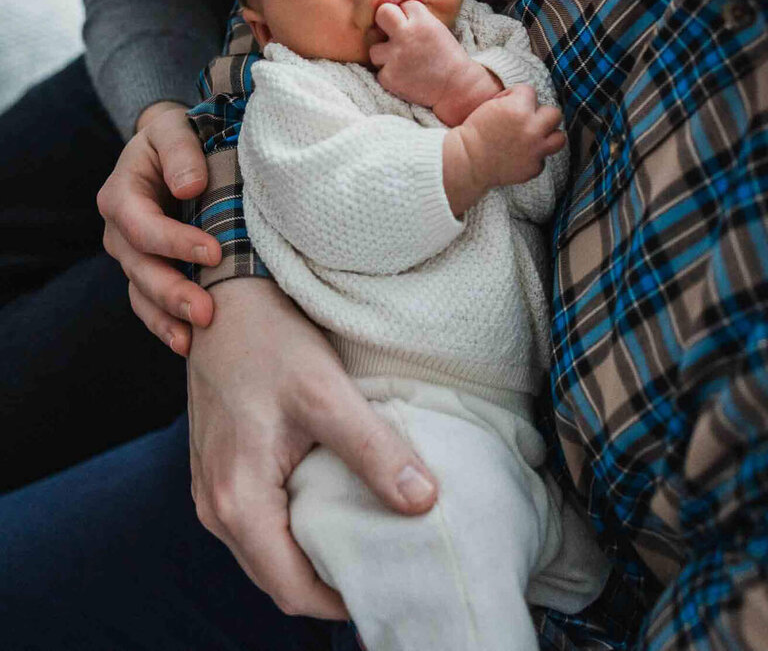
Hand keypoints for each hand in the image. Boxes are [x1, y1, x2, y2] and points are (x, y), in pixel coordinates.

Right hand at [97, 101, 220, 355]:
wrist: (170, 149)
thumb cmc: (175, 136)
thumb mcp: (173, 129)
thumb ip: (180, 152)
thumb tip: (190, 185)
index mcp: (121, 195)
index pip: (142, 226)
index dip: (175, 242)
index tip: (214, 252)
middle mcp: (118, 231)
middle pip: (140, 269)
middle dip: (172, 292)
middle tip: (206, 311)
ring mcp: (131, 257)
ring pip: (142, 294)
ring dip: (168, 318)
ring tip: (195, 337)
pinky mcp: (148, 272)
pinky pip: (150, 305)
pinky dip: (165, 326)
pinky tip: (188, 344)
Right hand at [189, 279, 437, 618]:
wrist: (225, 296)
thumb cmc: (268, 339)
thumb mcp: (326, 393)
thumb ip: (374, 451)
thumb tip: (423, 502)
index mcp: (236, 500)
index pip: (291, 589)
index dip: (342, 602)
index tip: (391, 589)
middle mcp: (214, 505)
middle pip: (277, 577)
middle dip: (330, 582)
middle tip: (388, 567)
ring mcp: (211, 488)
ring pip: (267, 551)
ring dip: (312, 554)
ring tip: (368, 538)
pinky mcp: (219, 468)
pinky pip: (259, 521)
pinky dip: (295, 526)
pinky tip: (335, 503)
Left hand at [368, 0, 469, 106]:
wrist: (457, 88)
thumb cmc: (448, 59)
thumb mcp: (438, 30)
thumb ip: (417, 20)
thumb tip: (395, 13)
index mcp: (422, 21)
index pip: (404, 5)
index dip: (409, 16)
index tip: (415, 27)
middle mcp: (406, 35)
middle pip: (382, 13)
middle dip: (385, 22)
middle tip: (392, 34)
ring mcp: (396, 56)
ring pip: (374, 49)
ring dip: (385, 55)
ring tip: (401, 62)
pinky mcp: (389, 77)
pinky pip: (380, 72)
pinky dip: (390, 76)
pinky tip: (405, 77)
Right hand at [443, 85, 564, 214]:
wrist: (466, 161)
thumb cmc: (474, 131)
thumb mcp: (490, 105)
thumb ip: (513, 101)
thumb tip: (528, 102)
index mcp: (519, 109)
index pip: (530, 92)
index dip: (517, 96)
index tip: (508, 105)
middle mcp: (532, 129)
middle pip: (554, 114)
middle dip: (541, 115)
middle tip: (528, 120)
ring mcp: (535, 150)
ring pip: (559, 138)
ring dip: (548, 136)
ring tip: (535, 137)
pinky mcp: (534, 168)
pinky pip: (543, 159)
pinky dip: (533, 157)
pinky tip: (520, 155)